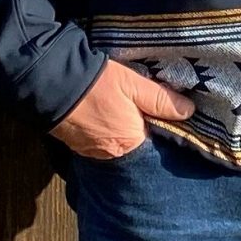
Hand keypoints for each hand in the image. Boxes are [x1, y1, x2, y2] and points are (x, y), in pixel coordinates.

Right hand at [54, 59, 194, 160]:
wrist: (52, 84)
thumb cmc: (96, 85)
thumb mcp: (134, 85)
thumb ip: (161, 99)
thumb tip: (189, 111)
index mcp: (131, 143)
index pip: (158, 145)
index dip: (165, 131)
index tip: (172, 119)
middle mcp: (113, 155)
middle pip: (138, 147)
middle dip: (145, 132)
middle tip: (150, 114)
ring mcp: (94, 152)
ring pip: (120, 145)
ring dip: (126, 133)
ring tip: (130, 114)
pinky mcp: (79, 146)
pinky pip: (102, 143)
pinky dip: (109, 133)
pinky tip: (111, 118)